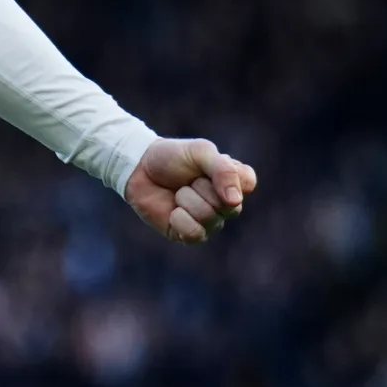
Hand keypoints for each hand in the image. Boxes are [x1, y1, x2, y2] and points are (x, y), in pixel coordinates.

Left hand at [122, 137, 257, 243]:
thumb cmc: (172, 157)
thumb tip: (234, 201)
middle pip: (229, 206)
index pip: (247, 183)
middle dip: (201, 187)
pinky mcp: (190, 235)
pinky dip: (180, 219)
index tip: (207, 165)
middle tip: (188, 179)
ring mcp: (209, 221)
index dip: (226, 175)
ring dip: (187, 200)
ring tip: (178, 192)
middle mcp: (225, 204)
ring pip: (210, 219)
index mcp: (232, 181)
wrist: (139, 169)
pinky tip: (173, 210)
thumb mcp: (200, 152)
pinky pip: (195, 234)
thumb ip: (223, 170)